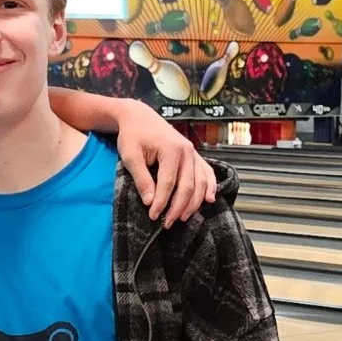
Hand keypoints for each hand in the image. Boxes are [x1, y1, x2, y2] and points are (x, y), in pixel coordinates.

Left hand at [115, 102, 216, 225]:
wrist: (139, 117)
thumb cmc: (133, 135)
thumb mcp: (130, 156)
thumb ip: (141, 179)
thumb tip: (150, 202)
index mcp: (171, 149)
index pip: (168, 184)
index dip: (161, 203)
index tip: (153, 216)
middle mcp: (187, 151)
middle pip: (188, 186)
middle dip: (178, 208)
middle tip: (167, 223)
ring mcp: (193, 153)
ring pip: (200, 183)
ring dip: (194, 203)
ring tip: (183, 217)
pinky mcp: (194, 156)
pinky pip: (207, 173)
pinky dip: (210, 187)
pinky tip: (210, 200)